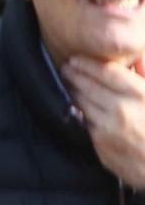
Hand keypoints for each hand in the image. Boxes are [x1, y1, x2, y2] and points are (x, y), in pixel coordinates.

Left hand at [63, 58, 144, 187]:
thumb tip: (138, 60)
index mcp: (141, 95)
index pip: (106, 71)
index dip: (88, 63)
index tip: (77, 59)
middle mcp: (122, 110)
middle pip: (87, 84)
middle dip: (75, 74)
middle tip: (67, 68)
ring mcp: (109, 128)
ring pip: (82, 102)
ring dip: (74, 92)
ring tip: (71, 84)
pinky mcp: (101, 144)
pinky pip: (85, 123)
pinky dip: (81, 114)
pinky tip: (81, 108)